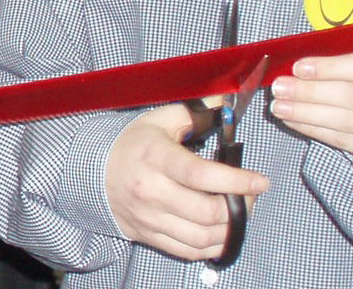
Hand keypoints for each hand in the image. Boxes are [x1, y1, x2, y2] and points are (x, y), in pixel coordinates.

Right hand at [106, 103, 268, 261]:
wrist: (92, 171)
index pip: (201, 175)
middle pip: (206, 213)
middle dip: (239, 208)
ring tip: (238, 214)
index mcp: (156, 158)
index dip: (236, 181)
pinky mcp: (149, 236)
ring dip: (230, 230)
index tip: (260, 181)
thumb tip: (226, 100)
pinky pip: (188, 252)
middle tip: (250, 196)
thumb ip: (194, 112)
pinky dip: (212, 247)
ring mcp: (150, 218)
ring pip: (201, 238)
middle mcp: (152, 192)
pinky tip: (221, 232)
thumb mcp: (159, 120)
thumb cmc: (132, 144)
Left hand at [270, 47, 352, 167]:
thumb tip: (297, 51)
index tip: (298, 68)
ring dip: (306, 113)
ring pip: (346, 121)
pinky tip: (293, 120)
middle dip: (310, 92)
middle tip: (279, 88)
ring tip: (279, 106)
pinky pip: (344, 140)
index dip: (330, 68)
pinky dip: (313, 130)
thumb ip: (342, 49)